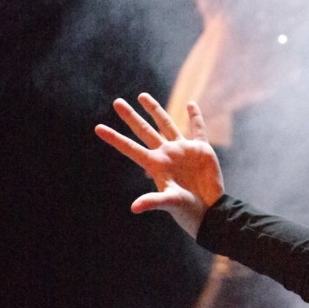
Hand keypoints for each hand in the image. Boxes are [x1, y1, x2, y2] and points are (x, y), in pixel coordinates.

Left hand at [95, 93, 224, 237]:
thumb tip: (134, 208)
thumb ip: (152, 201)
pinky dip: (195, 117)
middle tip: (117, 102)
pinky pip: (197, 129)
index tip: (98, 128)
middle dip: (131, 117)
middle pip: (145, 131)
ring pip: (166, 124)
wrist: (210, 210)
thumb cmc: (187, 210)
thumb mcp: (169, 202)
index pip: (130, 148)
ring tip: (142, 96)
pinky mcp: (201, 150)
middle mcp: (166, 154)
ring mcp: (183, 150)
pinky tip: (190, 105)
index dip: (114, 138)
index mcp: (156, 164)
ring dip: (155, 110)